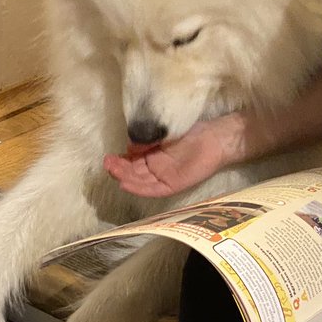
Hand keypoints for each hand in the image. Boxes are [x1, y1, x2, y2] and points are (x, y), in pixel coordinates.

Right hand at [104, 118, 237, 197]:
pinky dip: (139, 188)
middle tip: (107, 164)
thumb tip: (129, 147)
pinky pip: (153, 190)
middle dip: (118, 170)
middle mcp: (157, 169)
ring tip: (112, 172)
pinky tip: (126, 184)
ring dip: (125, 178)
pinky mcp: (174, 185)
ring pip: (141, 182)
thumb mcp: (163, 134)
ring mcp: (165, 178)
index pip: (132, 162)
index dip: (119, 161)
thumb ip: (146, 141)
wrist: (214, 137)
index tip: (108, 157)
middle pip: (133, 173)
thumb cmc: (191, 131)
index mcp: (153, 156)